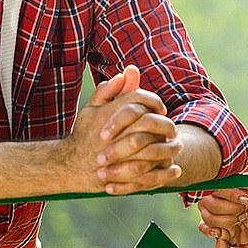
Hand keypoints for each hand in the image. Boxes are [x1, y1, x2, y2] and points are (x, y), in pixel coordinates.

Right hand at [66, 65, 180, 193]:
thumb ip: (109, 90)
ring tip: (176, 146)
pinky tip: (174, 169)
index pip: (138, 100)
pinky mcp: (122, 176)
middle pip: (150, 123)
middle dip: (165, 124)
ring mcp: (118, 156)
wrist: (71, 166)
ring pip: (153, 149)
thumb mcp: (91, 109)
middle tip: (172, 129)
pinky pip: (150, 174)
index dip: (154, 101)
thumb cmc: (84, 135)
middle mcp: (114, 133)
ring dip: (169, 148)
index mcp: (108, 114)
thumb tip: (128, 72)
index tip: (161, 109)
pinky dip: (165, 172)